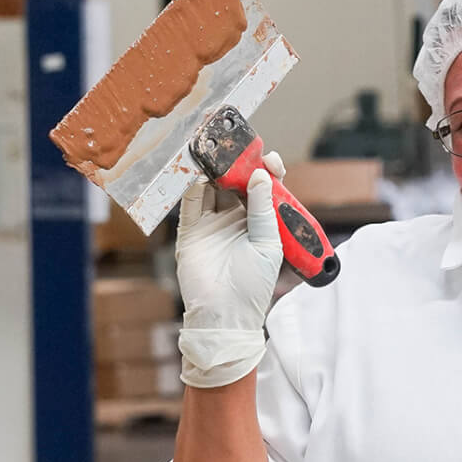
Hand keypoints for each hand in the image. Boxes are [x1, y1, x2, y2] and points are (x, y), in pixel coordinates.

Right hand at [175, 151, 285, 388]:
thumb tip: (261, 176)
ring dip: (216, 169)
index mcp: (262, 224)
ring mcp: (214, 224)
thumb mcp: (267, 245)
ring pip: (214, 187)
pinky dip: (192, 184)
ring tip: (219, 150)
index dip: (268, 173)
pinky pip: (191, 202)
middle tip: (241, 147)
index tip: (270, 159)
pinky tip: (197, 169)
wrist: (224, 314)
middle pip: (239, 183)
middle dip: (241, 164)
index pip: (266, 191)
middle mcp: (238, 220)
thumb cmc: (253, 287)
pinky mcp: (192, 231)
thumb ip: (263, 211)